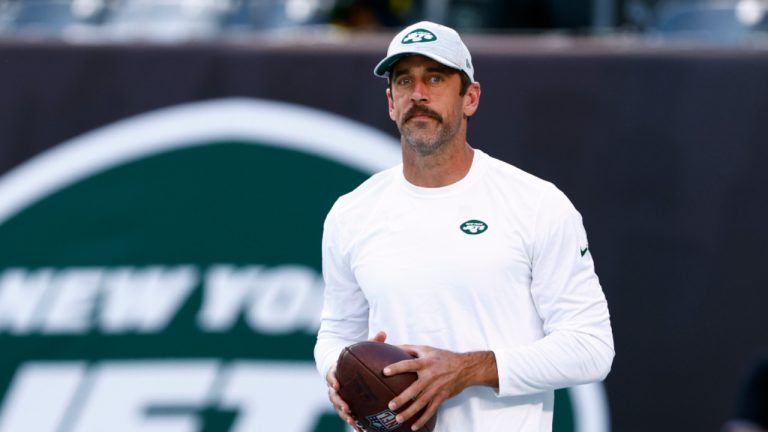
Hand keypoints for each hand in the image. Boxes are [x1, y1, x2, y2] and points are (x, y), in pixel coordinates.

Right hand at [325, 331, 387, 430]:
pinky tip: (362, 431)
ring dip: (346, 416)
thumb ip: (371, 342)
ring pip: (339, 408)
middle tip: (347, 408)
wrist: (343, 368)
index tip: (336, 385)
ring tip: (354, 422)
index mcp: (335, 372)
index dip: (332, 381)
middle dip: (340, 404)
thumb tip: (383, 332)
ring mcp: (338, 397)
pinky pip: (348, 415)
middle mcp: (334, 386)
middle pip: (333, 397)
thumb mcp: (360, 349)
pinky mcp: (344, 405)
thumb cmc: (353, 358)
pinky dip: (354, 423)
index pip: (331, 376)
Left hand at [383, 345, 497, 430]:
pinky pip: (431, 410)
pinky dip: (423, 419)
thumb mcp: (427, 349)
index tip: (385, 372)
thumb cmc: (443, 357)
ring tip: (398, 419)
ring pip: (422, 403)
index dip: (397, 367)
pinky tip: (414, 426)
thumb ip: (409, 348)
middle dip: (402, 398)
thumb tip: (391, 346)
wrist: (465, 367)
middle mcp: (431, 376)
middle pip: (414, 389)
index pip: (409, 364)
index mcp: (425, 362)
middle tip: (390, 406)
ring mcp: (436, 388)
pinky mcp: (442, 397)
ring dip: (410, 412)